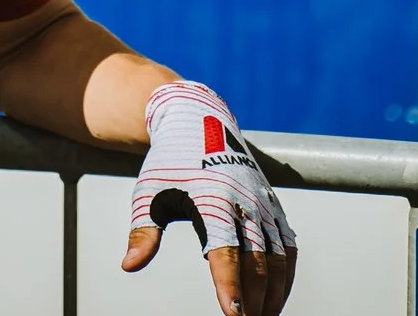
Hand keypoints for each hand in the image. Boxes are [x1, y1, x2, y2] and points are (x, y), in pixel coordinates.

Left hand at [122, 81, 296, 315]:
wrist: (199, 121)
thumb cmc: (168, 162)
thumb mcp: (148, 193)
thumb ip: (142, 232)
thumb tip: (129, 266)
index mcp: (213, 199)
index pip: (225, 252)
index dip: (230, 286)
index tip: (233, 315)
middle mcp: (245, 201)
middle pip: (257, 262)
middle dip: (254, 300)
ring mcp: (263, 203)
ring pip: (279, 257)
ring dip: (274, 293)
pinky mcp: (273, 204)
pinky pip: (288, 245)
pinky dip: (286, 274)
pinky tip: (276, 297)